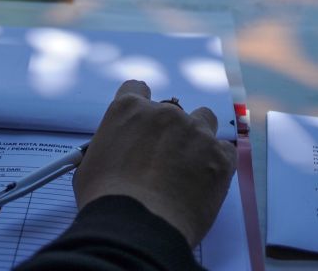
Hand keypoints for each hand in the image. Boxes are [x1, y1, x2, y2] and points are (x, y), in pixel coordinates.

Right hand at [72, 79, 235, 246]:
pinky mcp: (219, 157)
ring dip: (198, 137)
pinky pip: (225, 150)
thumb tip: (118, 155)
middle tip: (164, 159)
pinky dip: (218, 161)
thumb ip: (110, 148)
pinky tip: (206, 180)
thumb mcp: (92, 165)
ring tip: (190, 166)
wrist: (137, 229)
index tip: (143, 124)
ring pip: (204, 119)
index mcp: (128, 110)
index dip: (140, 109)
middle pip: (172, 110)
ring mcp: (196, 132)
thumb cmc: (106, 201)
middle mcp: (164, 114)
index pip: (137, 89)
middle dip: (169, 130)